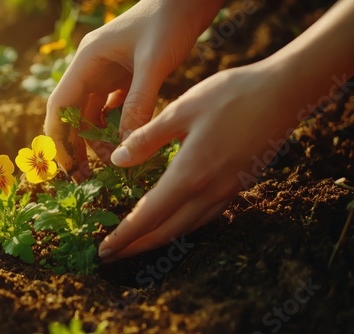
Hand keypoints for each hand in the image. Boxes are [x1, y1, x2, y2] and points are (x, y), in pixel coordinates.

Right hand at [45, 0, 222, 178]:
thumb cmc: (169, 21)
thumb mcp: (153, 64)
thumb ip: (139, 104)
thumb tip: (127, 147)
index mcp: (88, 61)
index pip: (60, 104)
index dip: (58, 137)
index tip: (63, 165)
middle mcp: (92, 68)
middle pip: (73, 112)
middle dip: (76, 143)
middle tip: (84, 174)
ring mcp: (107, 72)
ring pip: (92, 113)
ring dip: (98, 137)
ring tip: (112, 159)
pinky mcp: (123, 76)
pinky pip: (113, 107)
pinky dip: (116, 125)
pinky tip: (125, 140)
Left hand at [97, 63, 299, 260]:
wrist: (283, 93)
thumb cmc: (230, 95)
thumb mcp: (180, 111)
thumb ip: (146, 139)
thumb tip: (118, 160)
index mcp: (190, 174)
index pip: (149, 216)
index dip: (125, 236)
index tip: (104, 250)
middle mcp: (210, 191)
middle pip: (167, 231)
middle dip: (136, 246)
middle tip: (112, 255)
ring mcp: (227, 191)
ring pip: (187, 228)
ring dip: (158, 239)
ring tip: (136, 243)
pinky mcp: (237, 185)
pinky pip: (205, 216)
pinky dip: (182, 226)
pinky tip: (173, 219)